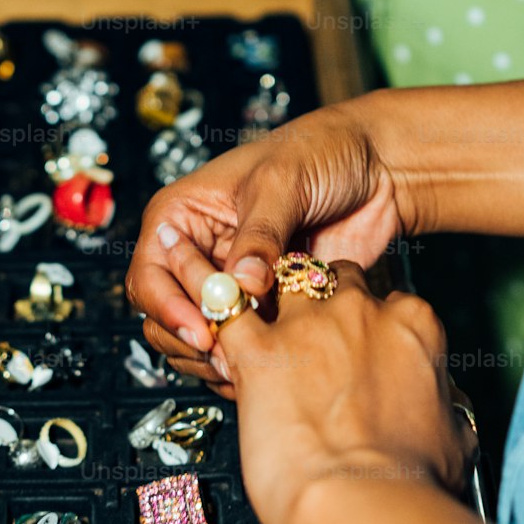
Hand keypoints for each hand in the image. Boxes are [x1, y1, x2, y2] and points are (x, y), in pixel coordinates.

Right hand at [125, 99, 404, 390]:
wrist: (374, 166)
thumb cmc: (319, 153)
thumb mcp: (282, 183)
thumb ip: (260, 235)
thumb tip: (242, 287)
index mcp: (181, 215)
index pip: (150, 273)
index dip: (168, 308)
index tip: (204, 332)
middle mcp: (197, 252)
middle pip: (165, 315)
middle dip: (192, 341)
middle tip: (230, 360)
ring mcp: (229, 283)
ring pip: (199, 338)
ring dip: (217, 360)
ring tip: (251, 368)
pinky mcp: (262, 306)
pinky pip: (241, 346)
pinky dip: (248, 364)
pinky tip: (274, 369)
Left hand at [200, 254, 468, 523]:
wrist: (368, 508)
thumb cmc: (412, 484)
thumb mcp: (455, 438)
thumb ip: (446, 409)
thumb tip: (447, 415)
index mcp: (413, 325)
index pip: (387, 298)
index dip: (369, 324)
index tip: (361, 349)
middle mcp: (362, 313)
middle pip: (335, 278)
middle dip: (321, 301)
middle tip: (312, 340)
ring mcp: (309, 326)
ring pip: (280, 279)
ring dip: (269, 298)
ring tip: (261, 326)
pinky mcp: (259, 351)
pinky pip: (224, 310)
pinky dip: (213, 314)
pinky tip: (210, 327)